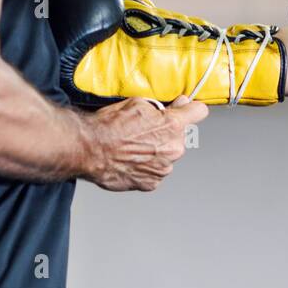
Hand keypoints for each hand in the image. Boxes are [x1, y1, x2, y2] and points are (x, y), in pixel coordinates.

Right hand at [82, 95, 208, 191]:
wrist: (88, 150)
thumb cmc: (109, 126)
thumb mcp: (137, 104)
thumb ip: (164, 107)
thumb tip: (179, 105)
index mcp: (172, 125)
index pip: (199, 112)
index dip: (191, 109)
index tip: (186, 110)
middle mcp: (173, 148)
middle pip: (180, 136)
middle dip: (167, 133)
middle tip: (144, 131)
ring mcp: (164, 168)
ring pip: (167, 155)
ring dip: (156, 151)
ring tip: (133, 147)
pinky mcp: (152, 183)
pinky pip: (156, 171)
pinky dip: (147, 167)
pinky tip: (131, 160)